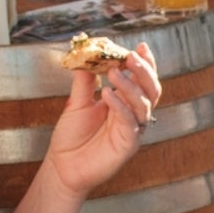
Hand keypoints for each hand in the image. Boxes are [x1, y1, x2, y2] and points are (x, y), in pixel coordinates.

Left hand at [41, 44, 160, 198]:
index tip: (140, 46)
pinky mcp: (128, 145)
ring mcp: (133, 130)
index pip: (142, 80)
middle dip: (144, 71)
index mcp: (125, 103)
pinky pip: (129, 122)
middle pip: (151, 90)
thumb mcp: (77, 102)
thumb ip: (85, 81)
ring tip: (115, 72)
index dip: (145, 64)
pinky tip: (107, 93)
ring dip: (131, 86)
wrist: (63, 166)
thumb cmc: (72, 136)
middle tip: (131, 56)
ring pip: (143, 104)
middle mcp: (133, 115)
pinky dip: (121, 106)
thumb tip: (88, 55)